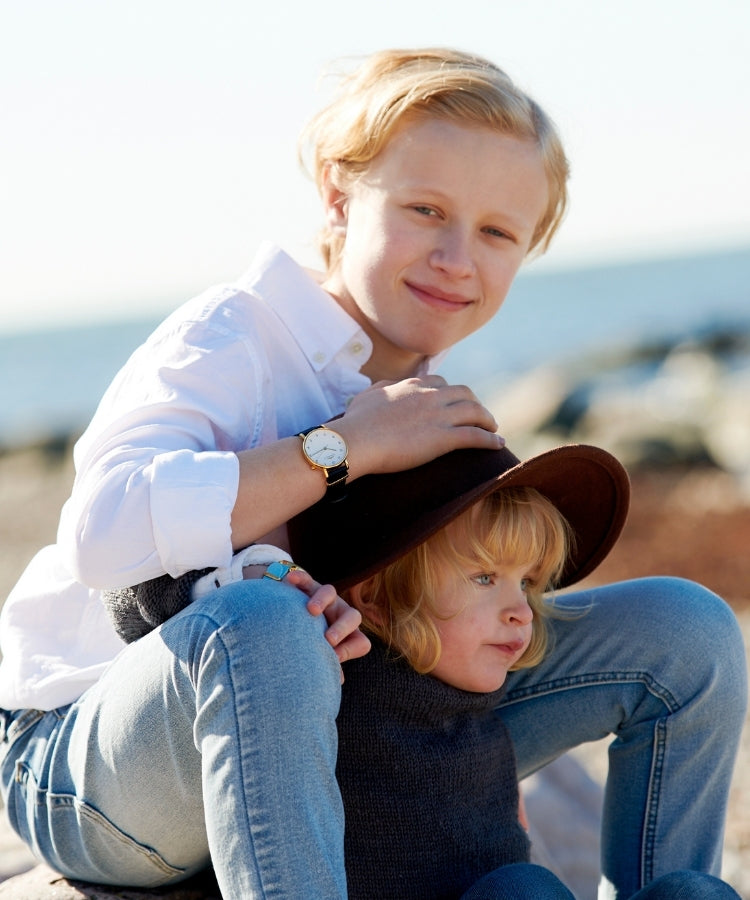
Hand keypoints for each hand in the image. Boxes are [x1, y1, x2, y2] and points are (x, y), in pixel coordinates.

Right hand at [285, 568, 370, 677]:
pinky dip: (299, 579)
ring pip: (331, 592)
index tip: (335, 657)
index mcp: (348, 636)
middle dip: (342, 628)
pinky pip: (306, 580)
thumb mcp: (320, 654)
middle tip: (329, 640)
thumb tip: (337, 680)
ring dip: (322, 600)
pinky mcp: (309, 586)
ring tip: (310, 610)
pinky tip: (288, 580)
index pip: (361, 643)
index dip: (351, 650)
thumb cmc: (309, 646)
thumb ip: (328, 665)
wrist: (294, 620)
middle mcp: (340, 615)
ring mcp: (326, 600)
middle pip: (352, 616)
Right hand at [337, 375, 504, 477]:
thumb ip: (382, 387)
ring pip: (475, 411)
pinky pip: (475, 435)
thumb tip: (388, 386)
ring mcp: (438, 416)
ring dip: (487, 419)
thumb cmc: (356, 422)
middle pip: (464, 393)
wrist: (356, 440)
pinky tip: (499, 444)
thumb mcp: (367, 396)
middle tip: (479, 416)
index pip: (440, 382)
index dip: (450, 393)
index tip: (454, 402)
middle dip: (475, 403)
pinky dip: (490, 439)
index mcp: (412, 385)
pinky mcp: (443, 438)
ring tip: (493, 429)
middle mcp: (429, 396)